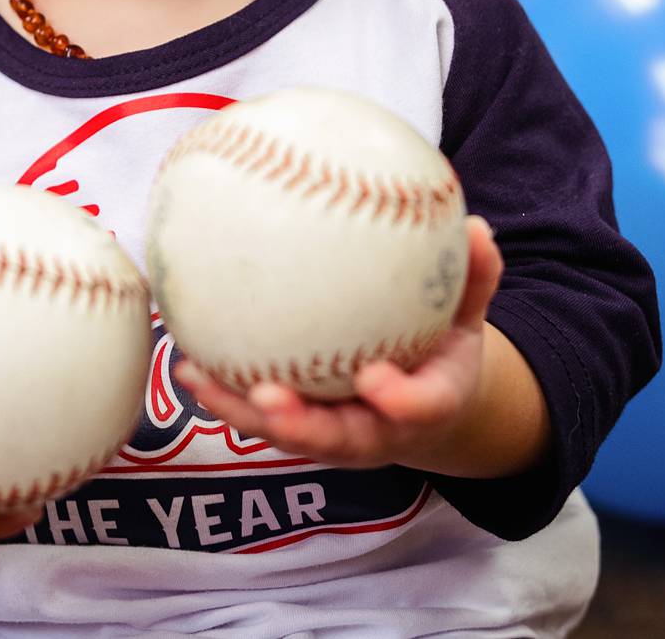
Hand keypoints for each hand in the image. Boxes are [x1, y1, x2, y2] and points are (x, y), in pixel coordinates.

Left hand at [174, 216, 502, 470]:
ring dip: (238, 410)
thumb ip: (474, 278)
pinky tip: (185, 356)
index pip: (416, 410)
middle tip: (268, 398)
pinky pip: (257, 414)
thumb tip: (478, 226)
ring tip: (196, 374)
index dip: (396, 399)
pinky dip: (223, 391)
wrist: (426, 407)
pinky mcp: (299, 431)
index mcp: (426, 407)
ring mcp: (332, 438)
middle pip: (335, 440)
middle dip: (300, 424)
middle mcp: (375, 434)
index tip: (374, 377)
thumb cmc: (443, 352)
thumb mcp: (469, 319)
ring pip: (283, 433)